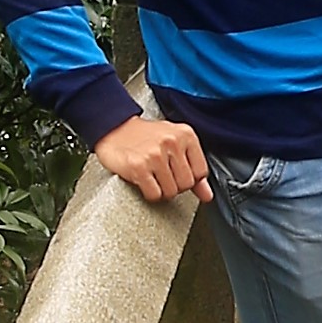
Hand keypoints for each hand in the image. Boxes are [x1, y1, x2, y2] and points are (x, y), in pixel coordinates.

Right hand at [94, 110, 210, 204]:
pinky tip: (145, 181)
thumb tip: (207, 194)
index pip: (201, 172)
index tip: (178, 173)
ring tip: (153, 177)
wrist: (114, 128)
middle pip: (187, 184)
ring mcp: (155, 154)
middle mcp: (172, 142)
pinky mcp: (139, 166)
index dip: (190, 178)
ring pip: (171, 192)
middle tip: (163, 175)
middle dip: (175, 185)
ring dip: (162, 190)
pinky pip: (154, 194)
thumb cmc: (145, 136)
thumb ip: (194, 168)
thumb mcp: (175, 144)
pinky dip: (150, 193)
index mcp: (185, 134)